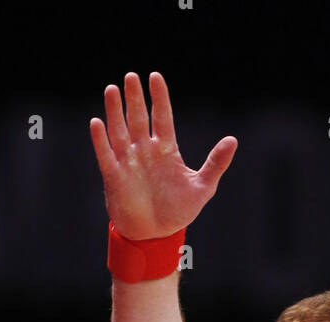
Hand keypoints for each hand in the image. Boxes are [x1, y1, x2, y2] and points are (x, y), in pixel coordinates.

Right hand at [89, 71, 236, 240]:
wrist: (157, 236)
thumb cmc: (178, 211)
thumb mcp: (202, 187)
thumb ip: (216, 163)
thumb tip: (233, 140)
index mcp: (166, 149)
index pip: (162, 117)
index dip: (159, 97)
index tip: (155, 77)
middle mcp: (145, 151)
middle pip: (138, 118)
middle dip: (134, 98)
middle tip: (131, 76)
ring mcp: (128, 162)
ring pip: (120, 130)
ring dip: (115, 111)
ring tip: (112, 89)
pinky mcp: (115, 177)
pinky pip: (106, 155)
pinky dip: (100, 140)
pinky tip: (96, 122)